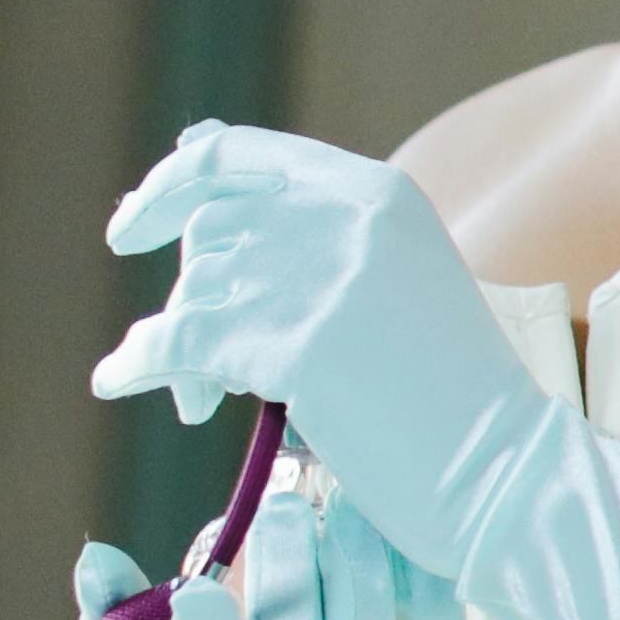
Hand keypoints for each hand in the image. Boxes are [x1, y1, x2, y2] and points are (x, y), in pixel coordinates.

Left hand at [95, 124, 556, 581]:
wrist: (503, 466)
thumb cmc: (449, 392)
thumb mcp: (395, 282)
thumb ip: (313, 237)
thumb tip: (196, 177)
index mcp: (380, 193)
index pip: (238, 154)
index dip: (170, 184)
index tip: (130, 227)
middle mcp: (350, 218)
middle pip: (208, 230)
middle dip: (183, 291)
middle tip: (186, 357)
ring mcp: (325, 281)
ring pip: (191, 289)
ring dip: (170, 343)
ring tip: (192, 398)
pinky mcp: (299, 348)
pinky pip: (177, 342)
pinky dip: (135, 362)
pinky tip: (116, 381)